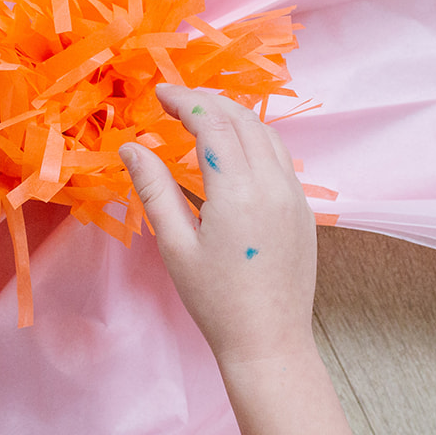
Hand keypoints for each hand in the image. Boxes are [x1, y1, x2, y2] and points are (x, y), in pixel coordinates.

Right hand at [120, 84, 317, 368]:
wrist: (269, 341)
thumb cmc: (215, 301)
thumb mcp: (176, 246)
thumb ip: (154, 189)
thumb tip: (132, 146)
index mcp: (239, 192)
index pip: (213, 124)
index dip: (185, 101)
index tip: (159, 93)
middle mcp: (273, 185)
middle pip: (243, 120)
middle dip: (208, 101)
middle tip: (175, 100)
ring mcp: (294, 195)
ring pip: (266, 134)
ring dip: (234, 116)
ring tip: (201, 116)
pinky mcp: (303, 209)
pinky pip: (280, 157)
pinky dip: (254, 139)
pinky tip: (233, 148)